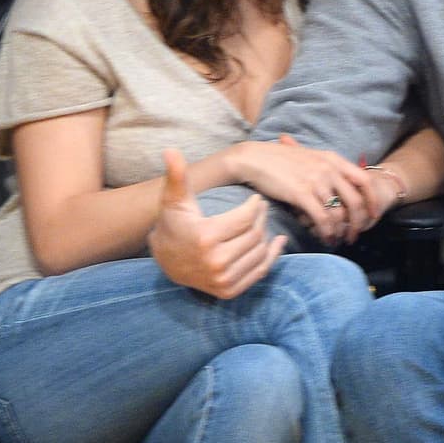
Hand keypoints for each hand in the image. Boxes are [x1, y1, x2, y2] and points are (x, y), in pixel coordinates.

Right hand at [148, 149, 284, 297]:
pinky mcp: (229, 292)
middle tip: (261, 209)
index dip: (254, 206)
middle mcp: (216, 263)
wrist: (166, 261)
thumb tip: (170, 150)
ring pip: (260, 252)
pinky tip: (277, 241)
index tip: (255, 199)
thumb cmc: (174, 224)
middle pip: (255, 235)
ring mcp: (223, 280)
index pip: (245, 219)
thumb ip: (176, 176)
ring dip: (266, 235)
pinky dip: (271, 256)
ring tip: (262, 223)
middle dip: (261, 219)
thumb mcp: (174, 201)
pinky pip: (259, 272)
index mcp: (205, 238)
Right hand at [231, 135, 379, 243]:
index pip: (363, 180)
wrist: (255, 158)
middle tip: (354, 235)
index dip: (371, 200)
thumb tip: (340, 185)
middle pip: (355, 201)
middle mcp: (328, 169)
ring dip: (340, 231)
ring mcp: (316, 181)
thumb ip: (326, 168)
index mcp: (332, 159)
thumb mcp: (309, 157)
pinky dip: (327, 232)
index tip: (373, 215)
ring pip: (338, 213)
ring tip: (337, 240)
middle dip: (358, 222)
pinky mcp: (301, 193)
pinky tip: (325, 238)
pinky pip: (322, 218)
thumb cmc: (279, 159)